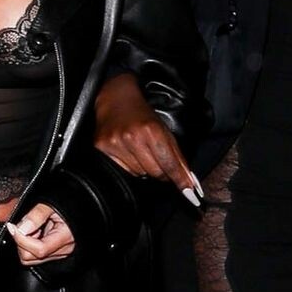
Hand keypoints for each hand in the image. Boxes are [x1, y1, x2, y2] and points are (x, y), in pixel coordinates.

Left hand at [6, 203, 75, 267]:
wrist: (79, 204)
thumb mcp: (51, 203)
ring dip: (24, 244)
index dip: (21, 239)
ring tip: (30, 228)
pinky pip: (35, 256)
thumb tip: (20, 229)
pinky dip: (28, 246)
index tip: (11, 226)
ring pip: (30, 260)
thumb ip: (36, 215)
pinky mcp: (54, 253)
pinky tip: (35, 232)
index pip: (39, 249)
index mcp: (65, 237)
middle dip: (20, 242)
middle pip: (31, 257)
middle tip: (23, 225)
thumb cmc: (68, 202)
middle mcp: (63, 250)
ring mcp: (59, 254)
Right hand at [93, 72, 202, 204]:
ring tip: (140, 151)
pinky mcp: (103, 148)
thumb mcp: (164, 130)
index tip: (188, 192)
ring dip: (143, 168)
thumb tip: (188, 181)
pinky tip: (128, 153)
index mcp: (151, 131)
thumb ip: (177, 156)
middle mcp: (133, 138)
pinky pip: (123, 171)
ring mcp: (116, 144)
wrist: (116, 99)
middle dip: (161, 171)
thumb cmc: (142, 115)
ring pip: (139, 174)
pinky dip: (129, 167)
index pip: (169, 164)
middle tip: (158, 160)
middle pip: (155, 173)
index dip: (180, 179)